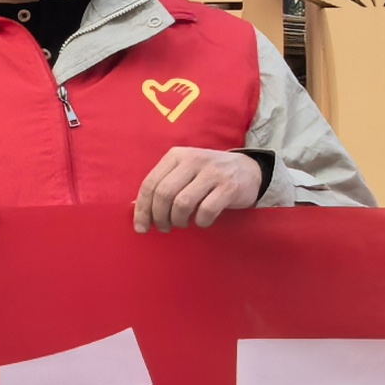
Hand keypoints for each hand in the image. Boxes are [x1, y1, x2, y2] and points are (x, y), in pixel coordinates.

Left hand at [133, 147, 263, 231]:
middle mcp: (193, 160)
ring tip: (183, 224)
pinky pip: (206, 210)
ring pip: (182, 203)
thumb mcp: (184, 173)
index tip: (141, 228)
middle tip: (164, 228)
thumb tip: (136, 208)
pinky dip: (201, 222)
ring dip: (179, 220)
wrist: (249, 169)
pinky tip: (202, 222)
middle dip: (159, 217)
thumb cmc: (208, 175)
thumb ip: (163, 185)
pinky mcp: (229, 186)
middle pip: (164, 194)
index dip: (142, 209)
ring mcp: (212, 172)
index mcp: (176, 156)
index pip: (150, 184)